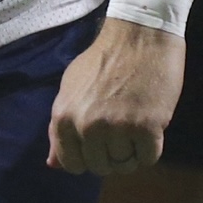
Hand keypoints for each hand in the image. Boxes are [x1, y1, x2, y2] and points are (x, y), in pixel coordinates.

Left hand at [48, 18, 185, 174]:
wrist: (140, 35)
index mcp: (64, 116)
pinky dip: (150, 148)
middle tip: (121, 129)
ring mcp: (117, 128)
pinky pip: (148, 158)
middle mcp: (87, 125)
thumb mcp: (71, 87)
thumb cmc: (105, 59)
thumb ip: (60, 127)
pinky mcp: (146, 128)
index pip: (71, 163)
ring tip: (134, 125)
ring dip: (132, 151)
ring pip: (124, 164)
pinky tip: (150, 127)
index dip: (86, 157)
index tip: (97, 143)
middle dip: (111, 154)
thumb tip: (53, 164)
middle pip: (100, 167)